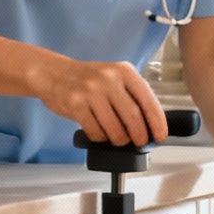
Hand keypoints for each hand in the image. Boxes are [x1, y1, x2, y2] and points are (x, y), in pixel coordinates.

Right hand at [36, 58, 165, 145]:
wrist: (53, 73)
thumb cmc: (88, 79)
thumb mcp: (114, 77)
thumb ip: (131, 94)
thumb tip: (150, 124)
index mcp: (124, 71)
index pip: (148, 100)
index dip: (157, 122)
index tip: (160, 136)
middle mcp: (109, 79)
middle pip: (133, 117)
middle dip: (140, 135)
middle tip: (140, 142)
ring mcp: (91, 92)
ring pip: (115, 128)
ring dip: (120, 140)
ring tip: (120, 139)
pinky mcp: (75, 106)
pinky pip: (95, 132)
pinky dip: (101, 138)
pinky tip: (101, 134)